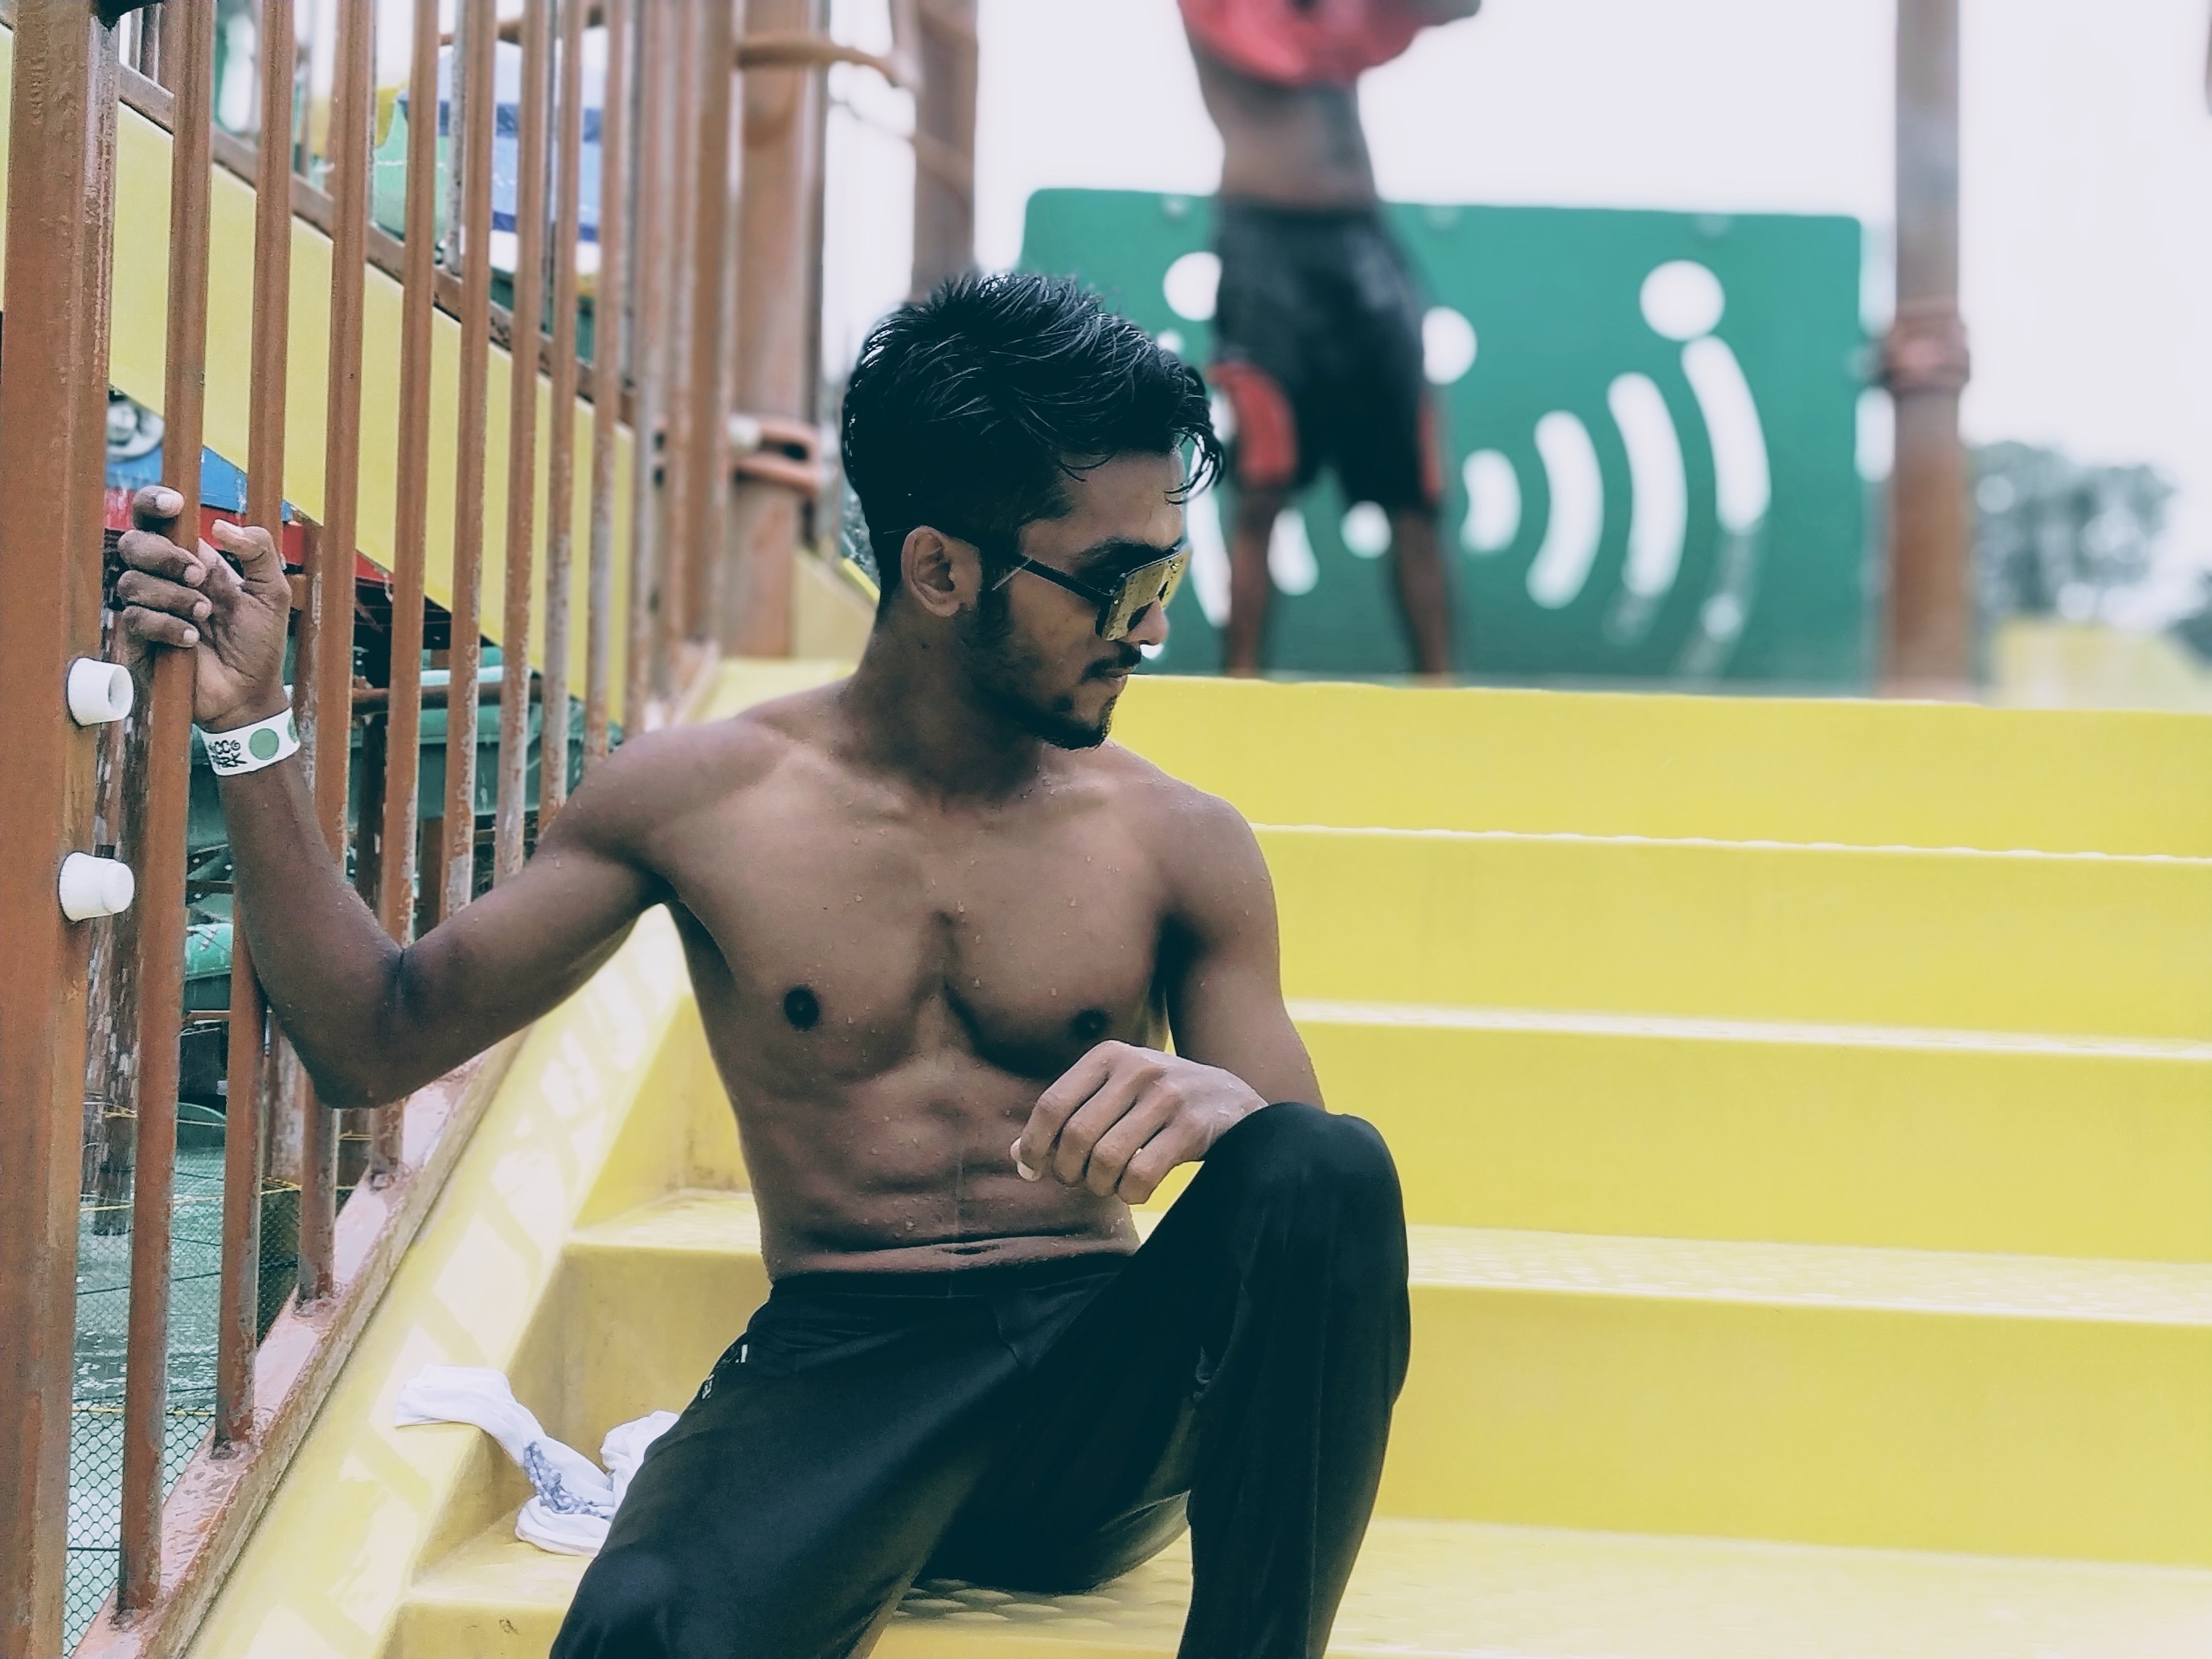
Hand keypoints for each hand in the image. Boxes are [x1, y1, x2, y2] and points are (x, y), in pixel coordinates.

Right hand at [115, 485, 291, 730]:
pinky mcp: (137, 637)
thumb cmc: (258, 642)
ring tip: (206, 615)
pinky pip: (136, 617)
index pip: (156, 519)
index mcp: (191, 559)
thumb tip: (221, 525)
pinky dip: (168, 626)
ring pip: (132, 581)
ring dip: (174, 596)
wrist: (249, 692)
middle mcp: (163, 578)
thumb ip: (260, 551)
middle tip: (199, 575)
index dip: (153, 503)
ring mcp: (147, 607)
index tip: (173, 504)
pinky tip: (192, 639)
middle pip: (134, 542)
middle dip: (165, 556)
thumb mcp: (272, 592)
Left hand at [1014, 1041, 1265, 1204]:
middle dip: (1068, 1171)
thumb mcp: (1114, 1094)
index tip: (1033, 1169)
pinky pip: (1142, 1175)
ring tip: (1107, 1184)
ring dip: (1099, 1184)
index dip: (1035, 1144)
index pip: (1052, 1104)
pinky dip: (1130, 1193)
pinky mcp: (1193, 1127)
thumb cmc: (1160, 1104)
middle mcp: (1138, 1068)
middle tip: (1078, 1180)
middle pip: (1076, 1136)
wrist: (1235, 1102)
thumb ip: (1068, 1118)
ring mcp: (1168, 1096)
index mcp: (1110, 1055)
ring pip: (1106, 1159)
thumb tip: (1018, 1157)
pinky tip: (1136, 1189)